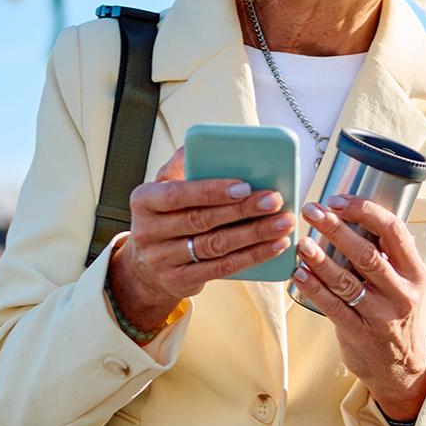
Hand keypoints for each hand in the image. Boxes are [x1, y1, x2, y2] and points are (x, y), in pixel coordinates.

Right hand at [107, 147, 298, 333]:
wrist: (145, 268)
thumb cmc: (163, 219)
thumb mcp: (161, 190)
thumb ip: (180, 167)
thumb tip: (200, 144)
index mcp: (143, 200)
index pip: (177, 194)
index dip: (211, 191)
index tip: (244, 185)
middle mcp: (147, 231)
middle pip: (201, 220)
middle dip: (242, 210)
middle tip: (273, 200)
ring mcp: (162, 260)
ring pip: (215, 246)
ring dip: (254, 234)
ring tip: (282, 223)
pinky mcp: (179, 281)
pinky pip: (222, 268)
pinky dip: (252, 257)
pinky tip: (273, 246)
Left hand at [290, 194, 425, 419]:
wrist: (401, 365)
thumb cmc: (394, 311)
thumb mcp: (403, 281)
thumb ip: (384, 253)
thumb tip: (346, 211)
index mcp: (415, 272)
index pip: (394, 231)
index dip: (365, 210)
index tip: (337, 199)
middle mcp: (401, 292)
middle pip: (367, 253)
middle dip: (336, 229)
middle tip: (311, 211)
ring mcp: (381, 315)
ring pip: (346, 281)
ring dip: (319, 259)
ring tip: (300, 242)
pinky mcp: (359, 333)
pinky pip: (332, 306)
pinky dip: (313, 287)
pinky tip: (298, 272)